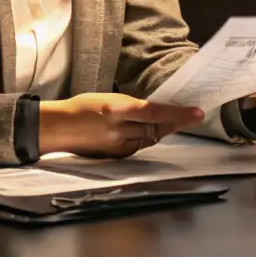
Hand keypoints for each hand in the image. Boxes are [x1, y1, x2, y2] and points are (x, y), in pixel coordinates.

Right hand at [38, 93, 203, 157]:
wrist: (58, 128)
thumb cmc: (82, 107)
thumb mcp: (108, 99)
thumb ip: (131, 107)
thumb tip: (154, 110)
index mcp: (116, 110)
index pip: (154, 112)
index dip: (178, 114)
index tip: (197, 113)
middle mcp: (119, 130)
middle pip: (156, 128)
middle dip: (176, 122)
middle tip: (194, 116)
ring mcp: (118, 147)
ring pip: (150, 139)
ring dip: (164, 130)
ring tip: (176, 121)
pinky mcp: (116, 157)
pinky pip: (139, 147)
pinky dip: (147, 138)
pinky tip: (150, 131)